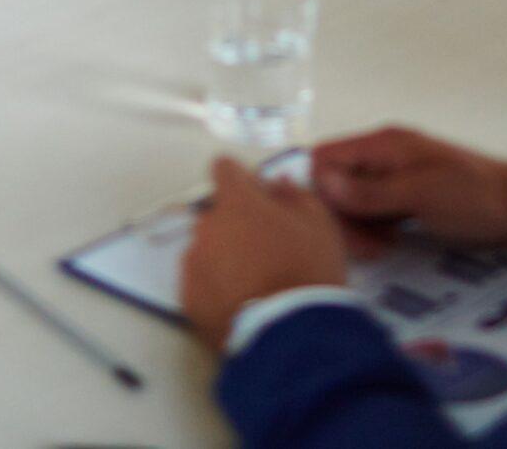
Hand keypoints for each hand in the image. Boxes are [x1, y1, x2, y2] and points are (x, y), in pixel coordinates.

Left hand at [181, 157, 349, 353]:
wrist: (292, 337)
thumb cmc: (309, 272)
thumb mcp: (319, 225)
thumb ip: (294, 195)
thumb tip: (276, 183)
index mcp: (237, 203)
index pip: (224, 169)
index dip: (241, 179)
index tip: (256, 197)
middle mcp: (206, 227)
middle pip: (216, 214)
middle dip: (235, 224)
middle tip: (264, 249)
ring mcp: (193, 264)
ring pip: (205, 248)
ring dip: (222, 255)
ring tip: (253, 283)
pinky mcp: (187, 299)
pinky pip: (199, 281)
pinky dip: (214, 286)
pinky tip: (241, 302)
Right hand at [309, 126, 506, 250]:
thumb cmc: (473, 199)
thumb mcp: (419, 196)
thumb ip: (369, 191)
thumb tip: (321, 180)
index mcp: (383, 145)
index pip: (324, 159)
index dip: (322, 192)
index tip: (342, 223)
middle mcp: (383, 156)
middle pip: (335, 184)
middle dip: (343, 217)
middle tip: (369, 247)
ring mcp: (394, 176)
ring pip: (353, 201)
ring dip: (359, 227)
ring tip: (382, 248)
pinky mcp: (405, 196)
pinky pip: (374, 210)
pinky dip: (375, 228)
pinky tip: (390, 244)